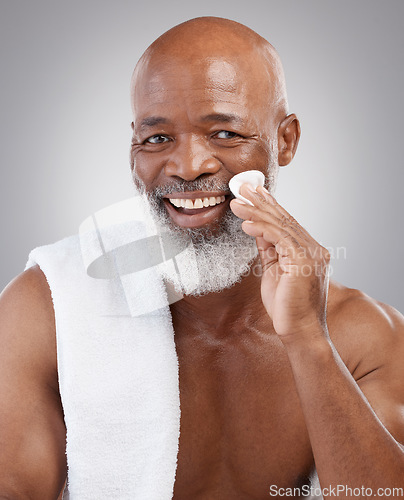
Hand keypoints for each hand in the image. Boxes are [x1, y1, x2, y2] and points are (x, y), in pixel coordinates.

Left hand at [230, 184, 330, 342]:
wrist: (300, 332)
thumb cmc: (287, 307)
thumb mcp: (274, 271)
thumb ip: (269, 249)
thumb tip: (257, 229)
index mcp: (309, 251)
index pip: (286, 223)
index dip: (269, 206)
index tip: (254, 193)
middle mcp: (314, 248)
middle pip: (284, 219)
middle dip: (261, 201)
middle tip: (243, 186)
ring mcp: (312, 254)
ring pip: (280, 225)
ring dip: (256, 211)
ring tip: (237, 201)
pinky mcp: (304, 260)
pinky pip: (279, 238)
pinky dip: (261, 228)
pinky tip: (246, 222)